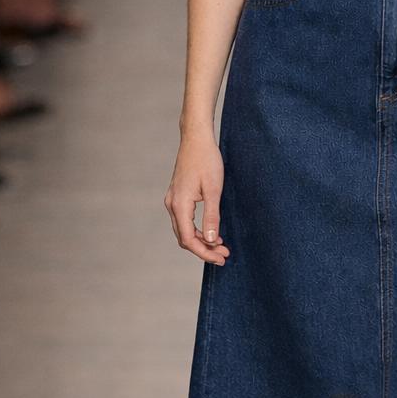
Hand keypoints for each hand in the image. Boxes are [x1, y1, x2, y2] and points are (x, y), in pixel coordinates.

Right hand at [164, 130, 229, 262]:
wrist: (196, 139)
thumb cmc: (207, 160)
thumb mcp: (214, 190)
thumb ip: (212, 216)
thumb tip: (211, 239)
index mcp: (180, 204)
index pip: (189, 239)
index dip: (204, 252)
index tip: (221, 258)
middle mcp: (172, 205)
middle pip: (184, 238)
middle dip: (204, 249)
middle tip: (224, 255)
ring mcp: (173, 200)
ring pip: (183, 230)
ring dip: (201, 240)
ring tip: (221, 246)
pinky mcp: (177, 196)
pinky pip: (184, 221)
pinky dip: (196, 229)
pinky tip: (211, 231)